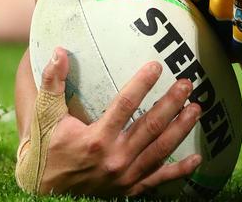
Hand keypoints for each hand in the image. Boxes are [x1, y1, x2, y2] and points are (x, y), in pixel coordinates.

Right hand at [16, 47, 201, 196]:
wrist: (44, 188)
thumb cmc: (46, 146)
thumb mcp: (45, 115)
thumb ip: (52, 83)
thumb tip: (58, 52)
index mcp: (95, 139)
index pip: (125, 106)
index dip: (142, 84)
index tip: (157, 66)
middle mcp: (114, 159)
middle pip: (150, 127)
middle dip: (171, 104)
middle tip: (187, 83)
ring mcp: (124, 177)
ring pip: (160, 151)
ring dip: (181, 129)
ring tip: (196, 109)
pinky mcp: (129, 189)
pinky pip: (159, 180)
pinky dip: (180, 170)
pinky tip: (198, 158)